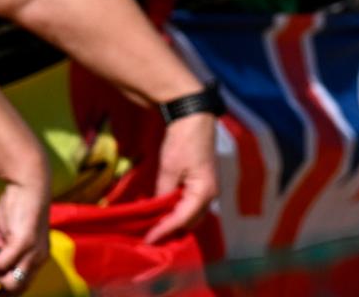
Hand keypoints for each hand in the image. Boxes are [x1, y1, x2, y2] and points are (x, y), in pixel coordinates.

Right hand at [0, 170, 49, 290]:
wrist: (27, 182)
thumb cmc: (19, 205)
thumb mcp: (9, 234)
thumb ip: (0, 252)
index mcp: (39, 256)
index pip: (24, 284)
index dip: (5, 290)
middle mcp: (40, 257)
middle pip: (18, 288)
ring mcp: (33, 252)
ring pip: (12, 282)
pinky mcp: (24, 242)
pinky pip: (1, 264)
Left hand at [147, 112, 218, 243]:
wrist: (194, 119)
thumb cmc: (183, 142)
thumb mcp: (169, 168)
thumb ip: (163, 193)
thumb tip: (156, 210)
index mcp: (203, 193)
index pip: (182, 219)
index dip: (164, 230)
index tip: (148, 239)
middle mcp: (210, 196)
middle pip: (190, 222)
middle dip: (171, 229)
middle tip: (150, 233)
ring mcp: (208, 190)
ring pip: (191, 215)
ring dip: (175, 221)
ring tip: (155, 224)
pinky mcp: (203, 184)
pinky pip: (191, 205)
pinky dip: (178, 210)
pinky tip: (164, 210)